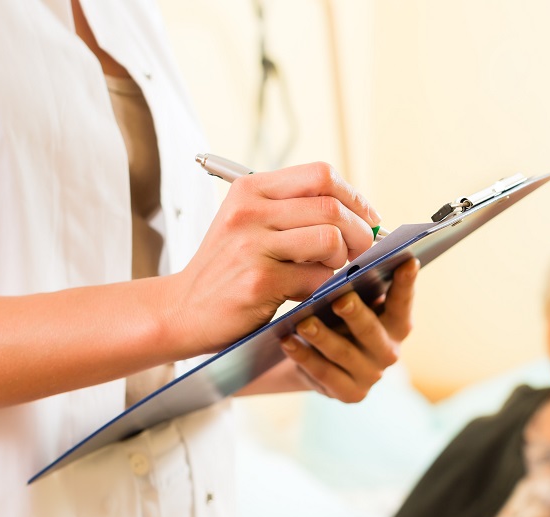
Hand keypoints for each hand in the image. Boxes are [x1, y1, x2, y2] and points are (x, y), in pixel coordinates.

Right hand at [164, 162, 379, 354]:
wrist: (181, 310)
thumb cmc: (227, 269)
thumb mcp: (249, 225)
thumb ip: (293, 211)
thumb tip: (360, 214)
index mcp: (251, 190)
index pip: (320, 174)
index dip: (354, 196)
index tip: (368, 218)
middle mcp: (249, 212)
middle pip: (331, 207)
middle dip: (360, 231)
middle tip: (363, 250)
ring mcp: (252, 246)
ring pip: (330, 239)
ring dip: (343, 259)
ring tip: (331, 271)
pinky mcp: (259, 282)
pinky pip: (317, 278)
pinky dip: (326, 287)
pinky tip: (314, 291)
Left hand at [279, 258, 418, 402]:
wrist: (325, 363)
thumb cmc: (342, 321)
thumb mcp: (355, 304)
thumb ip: (358, 289)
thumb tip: (344, 264)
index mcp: (397, 324)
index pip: (403, 302)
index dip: (406, 283)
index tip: (407, 261)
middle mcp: (389, 351)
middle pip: (371, 331)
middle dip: (356, 315)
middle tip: (341, 299)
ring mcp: (371, 375)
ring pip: (343, 354)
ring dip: (322, 337)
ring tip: (303, 322)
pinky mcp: (350, 393)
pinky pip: (323, 373)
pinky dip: (304, 356)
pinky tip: (287, 341)